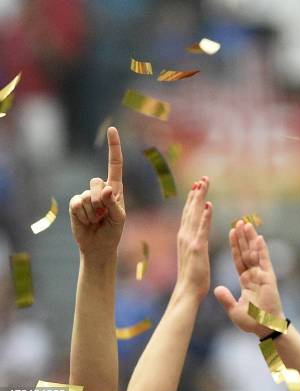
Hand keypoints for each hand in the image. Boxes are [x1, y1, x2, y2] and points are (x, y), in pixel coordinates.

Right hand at [69, 127, 124, 259]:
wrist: (98, 246)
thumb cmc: (113, 231)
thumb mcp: (119, 218)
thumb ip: (114, 203)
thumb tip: (107, 188)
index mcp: (116, 188)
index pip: (115, 164)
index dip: (113, 147)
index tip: (112, 129)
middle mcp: (100, 189)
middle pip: (97, 182)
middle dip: (101, 201)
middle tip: (105, 216)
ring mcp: (86, 196)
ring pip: (87, 196)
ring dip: (93, 212)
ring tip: (97, 221)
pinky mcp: (75, 204)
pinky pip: (77, 203)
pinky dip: (83, 215)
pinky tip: (87, 222)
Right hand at [176, 177, 212, 300]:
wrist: (187, 292)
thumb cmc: (192, 278)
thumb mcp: (193, 256)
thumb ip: (193, 244)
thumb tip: (195, 237)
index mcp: (185, 237)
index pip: (189, 214)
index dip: (193, 199)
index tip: (198, 185)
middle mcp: (184, 236)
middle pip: (190, 209)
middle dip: (197, 193)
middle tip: (203, 178)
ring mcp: (190, 241)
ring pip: (195, 215)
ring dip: (199, 198)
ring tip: (204, 184)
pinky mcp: (197, 248)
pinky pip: (202, 229)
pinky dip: (205, 216)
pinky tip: (208, 205)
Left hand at [214, 221, 283, 337]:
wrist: (265, 327)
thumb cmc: (251, 321)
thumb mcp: (233, 309)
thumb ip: (225, 298)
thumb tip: (217, 288)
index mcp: (246, 280)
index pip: (238, 259)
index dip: (235, 246)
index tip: (231, 232)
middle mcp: (254, 274)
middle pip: (246, 252)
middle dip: (242, 237)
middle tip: (239, 221)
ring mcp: (262, 275)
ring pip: (255, 253)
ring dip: (250, 238)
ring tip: (246, 224)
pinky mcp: (269, 277)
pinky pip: (264, 261)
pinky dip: (262, 249)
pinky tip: (259, 237)